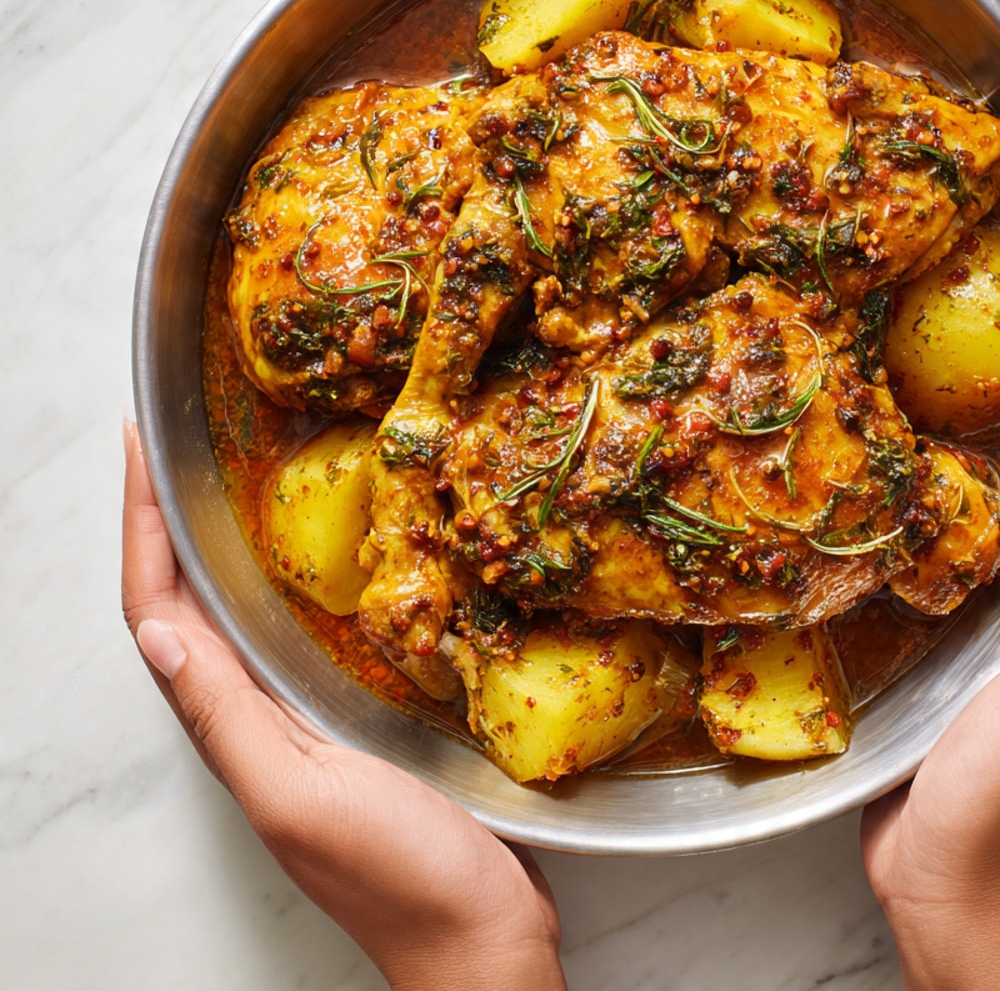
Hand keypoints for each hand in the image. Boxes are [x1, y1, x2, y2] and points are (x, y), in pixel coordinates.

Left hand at [121, 423, 565, 990]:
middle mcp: (253, 718)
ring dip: (220, 547)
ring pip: (240, 618)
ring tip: (231, 477)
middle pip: (187, 604)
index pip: (159, 612)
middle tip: (177, 446)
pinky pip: (299, 638)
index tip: (138, 448)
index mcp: (230, 729)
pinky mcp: (354, 722)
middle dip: (168, 523)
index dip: (140, 528)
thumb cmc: (398, 874)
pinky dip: (288, 586)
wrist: (477, 937)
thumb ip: (227, 720)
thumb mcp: (300, 796)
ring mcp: (302, 721)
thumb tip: (158, 634)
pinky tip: (323, 555)